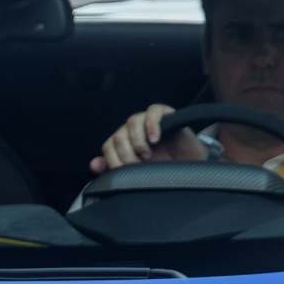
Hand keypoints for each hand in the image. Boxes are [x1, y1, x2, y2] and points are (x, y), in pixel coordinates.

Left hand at [91, 104, 208, 172]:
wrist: (190, 165)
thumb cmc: (164, 168)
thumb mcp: (138, 172)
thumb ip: (115, 168)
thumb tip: (93, 165)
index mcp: (124, 142)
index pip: (108, 145)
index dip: (112, 159)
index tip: (123, 171)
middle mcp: (133, 129)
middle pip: (119, 134)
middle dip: (126, 152)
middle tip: (138, 164)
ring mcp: (148, 120)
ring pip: (132, 121)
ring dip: (136, 140)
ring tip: (147, 154)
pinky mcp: (166, 114)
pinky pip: (153, 111)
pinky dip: (151, 124)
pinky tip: (155, 138)